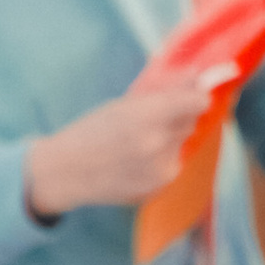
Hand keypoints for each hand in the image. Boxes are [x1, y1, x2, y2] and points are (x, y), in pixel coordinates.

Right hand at [25, 67, 216, 219]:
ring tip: (137, 145)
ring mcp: (160, 171)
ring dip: (168, 141)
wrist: (65, 173)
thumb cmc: (90, 131)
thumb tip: (199, 76)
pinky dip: (160, 161)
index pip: (199, 102)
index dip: (198, 95)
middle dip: (177, 117)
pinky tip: (134, 163)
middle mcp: (159, 146)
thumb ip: (164, 93)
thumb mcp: (123, 104)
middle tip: (151, 119)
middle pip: (190, 122)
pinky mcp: (159, 189)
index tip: (194, 93)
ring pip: (181, 145)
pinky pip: (172, 166)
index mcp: (148, 117)